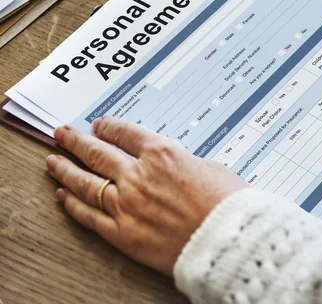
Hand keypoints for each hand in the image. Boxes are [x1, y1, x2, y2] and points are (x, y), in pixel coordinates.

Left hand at [47, 116, 247, 275]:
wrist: (227, 238)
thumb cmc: (227, 203)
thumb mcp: (210, 167)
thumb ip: (184, 164)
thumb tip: (174, 167)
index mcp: (162, 153)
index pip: (126, 133)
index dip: (109, 126)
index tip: (99, 125)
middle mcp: (138, 175)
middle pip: (98, 153)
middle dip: (77, 141)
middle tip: (63, 134)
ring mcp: (126, 204)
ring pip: (86, 182)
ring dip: (66, 169)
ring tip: (53, 161)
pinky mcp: (123, 233)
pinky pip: (90, 216)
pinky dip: (73, 205)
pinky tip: (63, 196)